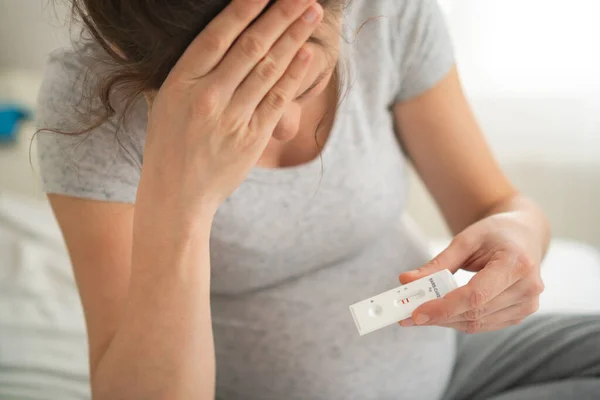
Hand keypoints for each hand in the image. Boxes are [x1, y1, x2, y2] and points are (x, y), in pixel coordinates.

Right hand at [138, 0, 322, 214]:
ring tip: (310, 13)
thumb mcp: (165, 103)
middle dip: (279, 16)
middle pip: (250, 47)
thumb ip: (190, 73)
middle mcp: (207, 97)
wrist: (176, 196)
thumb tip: (214, 41)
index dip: (243, 9)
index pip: (216, 36)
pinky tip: (306, 54)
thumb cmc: (168, 146)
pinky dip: (293, 75)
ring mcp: (231, 119)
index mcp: (181, 83)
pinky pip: (276, 100)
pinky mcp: (251, 139)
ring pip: (268, 69)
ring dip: (293, 38)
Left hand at [398, 212, 545, 333]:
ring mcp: (528, 304)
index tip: (416, 313)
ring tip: (420, 315)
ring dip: (445, 321)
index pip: (475, 295)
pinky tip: (441, 314)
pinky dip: (459, 321)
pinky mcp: (521, 314)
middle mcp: (527, 287)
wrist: (524, 235)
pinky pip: (484, 325)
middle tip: (406, 316)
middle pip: (475, 312)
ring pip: (478, 323)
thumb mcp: (465, 240)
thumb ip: (438, 263)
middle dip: (438, 316)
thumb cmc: (495, 233)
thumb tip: (406, 281)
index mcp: (516, 263)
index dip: (444, 308)